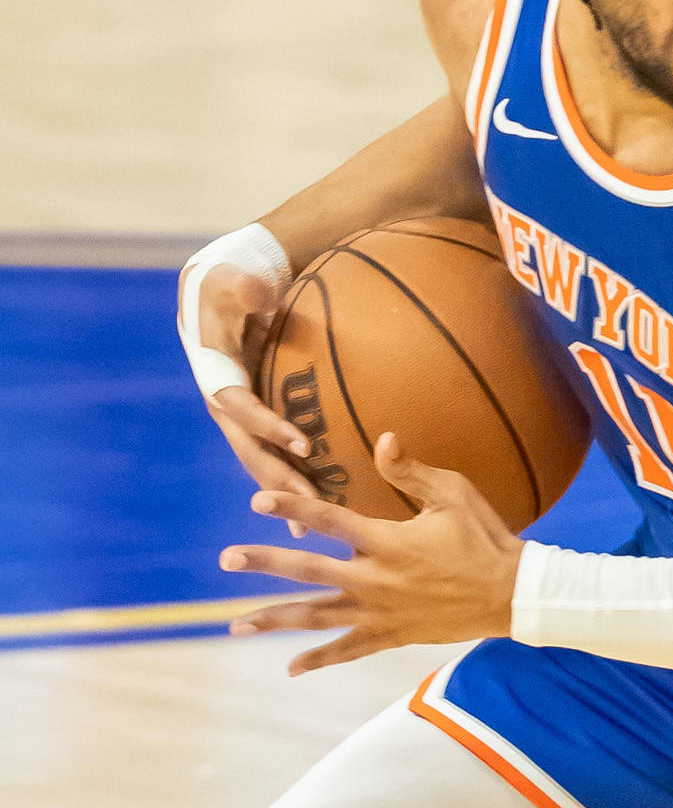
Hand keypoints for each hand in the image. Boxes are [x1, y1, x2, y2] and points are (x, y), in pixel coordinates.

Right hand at [190, 253, 317, 505]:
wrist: (215, 293)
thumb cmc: (226, 284)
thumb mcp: (231, 280)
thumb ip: (244, 288)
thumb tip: (262, 294)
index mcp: (217, 378)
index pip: (243, 410)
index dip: (269, 429)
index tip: (304, 447)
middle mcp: (226, 405)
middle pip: (251, 450)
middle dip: (279, 479)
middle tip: (312, 506)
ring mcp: (239, 416)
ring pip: (261, 459)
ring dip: (284, 490)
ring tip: (308, 527)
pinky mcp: (255, 416)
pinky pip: (274, 449)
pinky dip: (294, 473)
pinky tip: (322, 497)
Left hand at [220, 435, 521, 673]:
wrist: (511, 594)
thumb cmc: (485, 537)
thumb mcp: (453, 494)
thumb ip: (412, 471)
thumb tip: (382, 438)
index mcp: (388, 541)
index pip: (329, 520)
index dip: (292, 508)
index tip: (257, 501)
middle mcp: (376, 579)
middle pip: (309, 571)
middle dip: (264, 563)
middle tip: (226, 559)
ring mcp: (380, 612)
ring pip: (317, 617)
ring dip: (275, 619)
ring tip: (236, 624)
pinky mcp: (391, 634)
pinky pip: (348, 650)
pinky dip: (319, 659)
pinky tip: (291, 668)